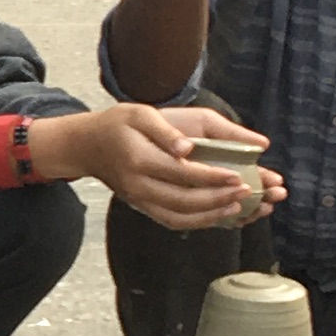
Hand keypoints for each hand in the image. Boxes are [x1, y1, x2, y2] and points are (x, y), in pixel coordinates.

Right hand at [31, 101, 276, 231]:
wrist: (87, 145)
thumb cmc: (119, 123)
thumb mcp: (142, 113)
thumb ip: (169, 131)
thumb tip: (190, 147)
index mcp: (139, 159)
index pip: (183, 173)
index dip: (213, 177)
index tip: (240, 176)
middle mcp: (138, 185)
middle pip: (185, 200)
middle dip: (220, 199)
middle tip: (248, 193)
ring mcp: (139, 200)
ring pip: (180, 216)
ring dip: (213, 215)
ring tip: (240, 207)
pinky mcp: (142, 206)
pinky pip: (173, 221)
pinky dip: (199, 222)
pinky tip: (219, 215)